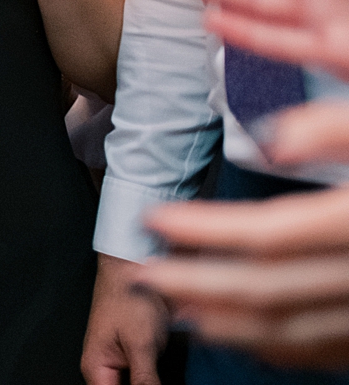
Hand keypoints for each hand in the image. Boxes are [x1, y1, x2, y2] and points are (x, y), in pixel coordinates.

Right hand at [82, 253, 167, 384]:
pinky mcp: (140, 355)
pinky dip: (160, 378)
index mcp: (96, 367)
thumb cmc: (126, 295)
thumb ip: (144, 379)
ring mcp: (125, 361)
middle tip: (158, 377)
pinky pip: (148, 377)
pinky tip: (169, 374)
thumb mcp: (140, 342)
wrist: (136, 266)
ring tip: (162, 370)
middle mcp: (107, 366)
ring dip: (154, 382)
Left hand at [138, 133, 348, 369]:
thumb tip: (269, 143)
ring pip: (296, 330)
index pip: (269, 234)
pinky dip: (282, 348)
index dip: (205, 230)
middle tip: (146, 272)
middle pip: (270, 289)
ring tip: (178, 310)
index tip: (155, 220)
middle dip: (198, 284)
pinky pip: (331, 348)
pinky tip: (245, 339)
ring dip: (229, 324)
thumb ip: (333, 128)